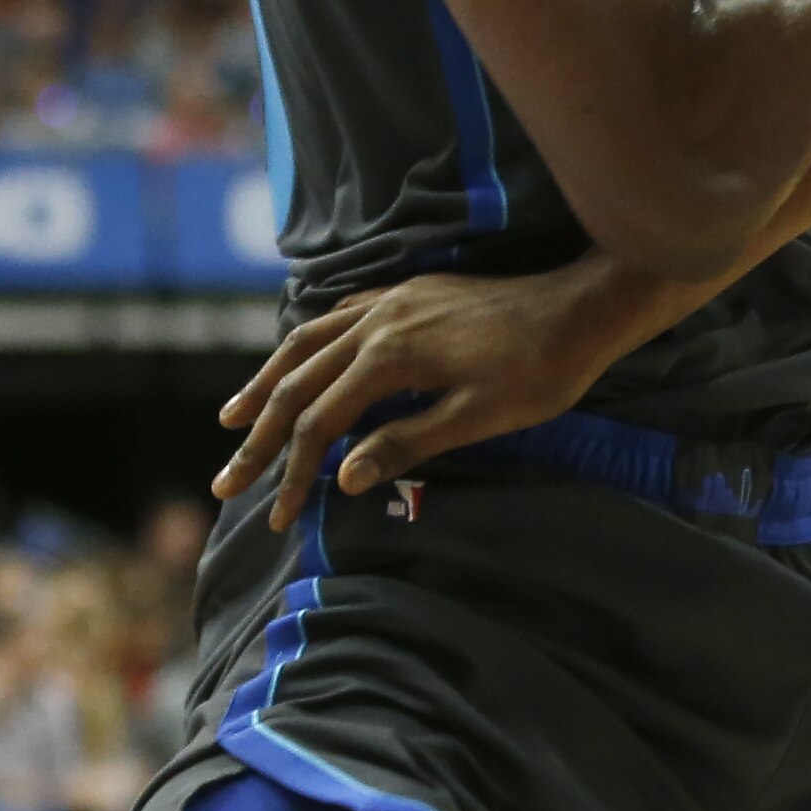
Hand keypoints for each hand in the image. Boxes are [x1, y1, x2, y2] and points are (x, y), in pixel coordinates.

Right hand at [212, 258, 638, 530]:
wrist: (584, 307)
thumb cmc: (541, 371)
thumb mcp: (479, 418)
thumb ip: (407, 444)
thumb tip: (343, 477)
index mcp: (389, 357)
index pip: (318, 423)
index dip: (290, 473)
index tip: (278, 516)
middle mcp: (378, 321)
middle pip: (297, 383)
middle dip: (257, 437)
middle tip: (225, 482)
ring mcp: (392, 301)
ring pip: (308, 342)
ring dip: (266, 382)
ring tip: (232, 417)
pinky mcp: (411, 293)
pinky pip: (338, 316)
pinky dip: (306, 343)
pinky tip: (299, 358)